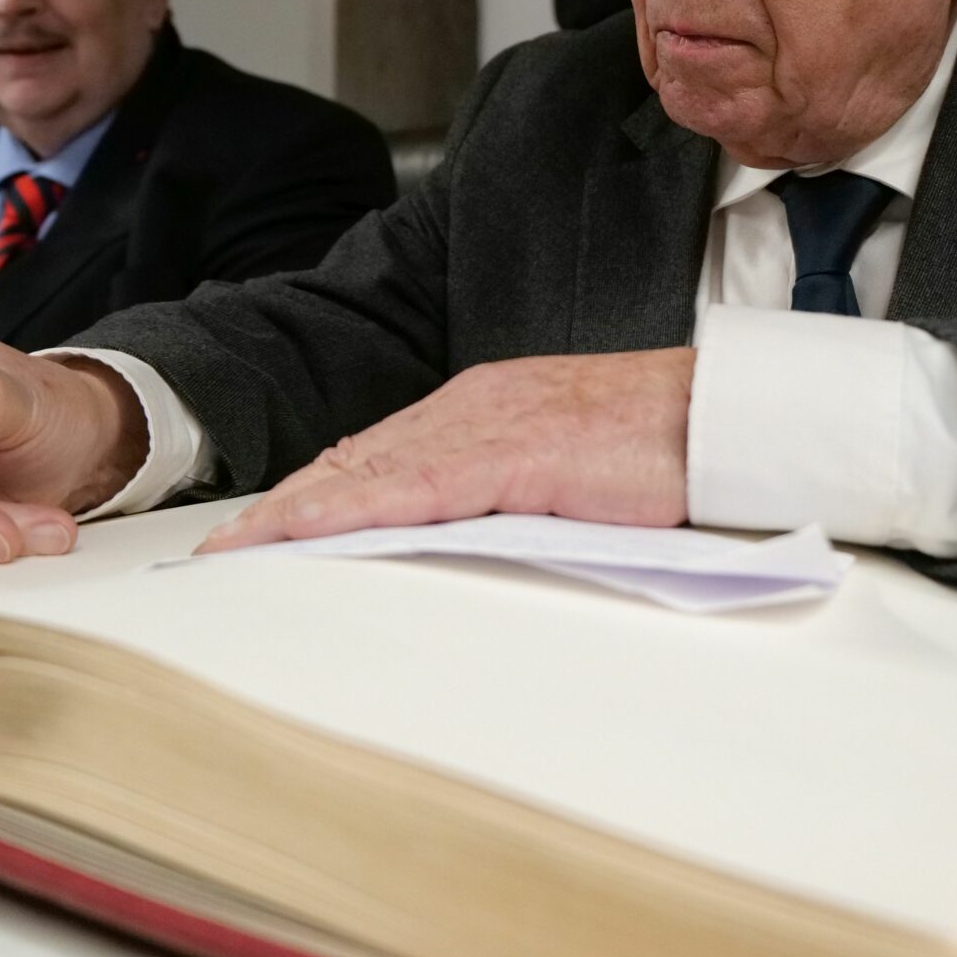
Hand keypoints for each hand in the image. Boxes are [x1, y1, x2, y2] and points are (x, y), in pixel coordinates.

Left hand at [196, 349, 694, 553]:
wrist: (733, 421)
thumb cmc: (671, 450)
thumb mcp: (572, 477)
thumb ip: (512, 501)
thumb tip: (467, 544)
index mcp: (489, 409)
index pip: (380, 456)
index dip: (317, 494)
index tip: (266, 529)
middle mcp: (476, 406)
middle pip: (358, 461)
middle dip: (287, 506)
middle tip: (223, 550)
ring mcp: (493, 425)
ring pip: (372, 471)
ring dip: (300, 513)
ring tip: (240, 551)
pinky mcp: (516, 453)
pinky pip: (416, 487)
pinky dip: (352, 511)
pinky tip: (309, 533)